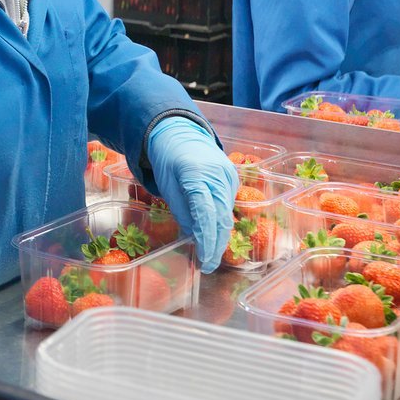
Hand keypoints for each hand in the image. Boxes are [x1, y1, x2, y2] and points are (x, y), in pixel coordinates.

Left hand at [146, 116, 238, 272]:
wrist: (179, 133)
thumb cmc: (168, 161)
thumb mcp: (168, 186)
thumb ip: (183, 212)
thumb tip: (195, 238)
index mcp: (197, 176)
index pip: (205, 214)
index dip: (207, 240)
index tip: (205, 260)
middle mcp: (218, 176)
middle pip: (221, 218)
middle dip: (216, 245)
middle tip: (208, 266)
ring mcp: (228, 177)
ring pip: (226, 213)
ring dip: (219, 236)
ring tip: (209, 256)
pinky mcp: (232, 179)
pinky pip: (227, 204)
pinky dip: (220, 221)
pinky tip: (213, 235)